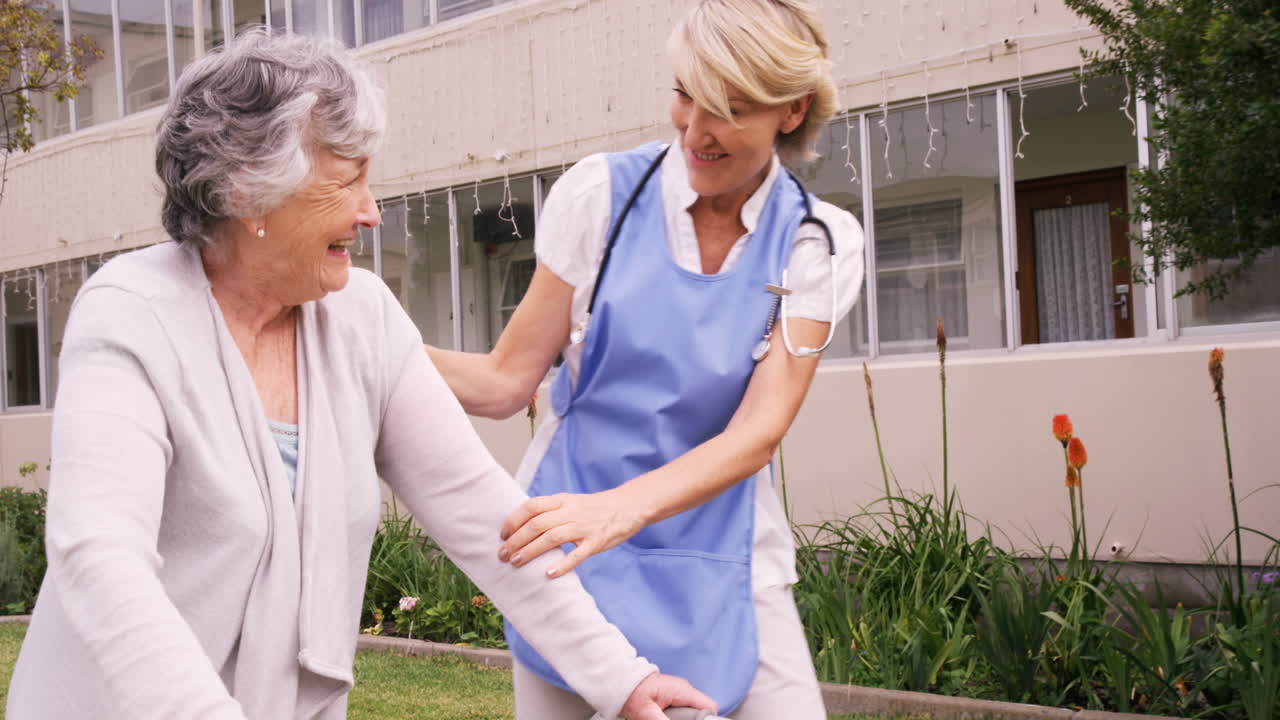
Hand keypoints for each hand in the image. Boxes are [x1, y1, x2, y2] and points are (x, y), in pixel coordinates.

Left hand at [498, 490, 648, 576]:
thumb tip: (523, 526)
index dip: (513, 520)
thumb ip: (551, 511)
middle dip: (515, 540)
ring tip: (516, 562)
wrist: (629, 506)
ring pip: (551, 537)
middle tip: (503, 555)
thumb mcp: (572, 502)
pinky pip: (577, 554)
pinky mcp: (597, 541)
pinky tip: (549, 574)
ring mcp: (584, 526)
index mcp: (562, 501)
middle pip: (536, 524)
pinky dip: (562, 564)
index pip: (531, 507)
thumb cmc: (596, 508)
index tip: (502, 535)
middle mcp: (571, 512)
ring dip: (531, 551)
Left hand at [620, 672, 717, 719]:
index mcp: (682, 690)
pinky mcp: (674, 697)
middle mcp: (684, 690)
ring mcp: (680, 693)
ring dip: (683, 719)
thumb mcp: (647, 713)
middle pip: (701, 711)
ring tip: (666, 718)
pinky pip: (684, 709)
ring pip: (692, 711)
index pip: (709, 706)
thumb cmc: (632, 692)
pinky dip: (678, 717)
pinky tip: (666, 717)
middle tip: (672, 719)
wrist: (622, 682)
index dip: (706, 719)